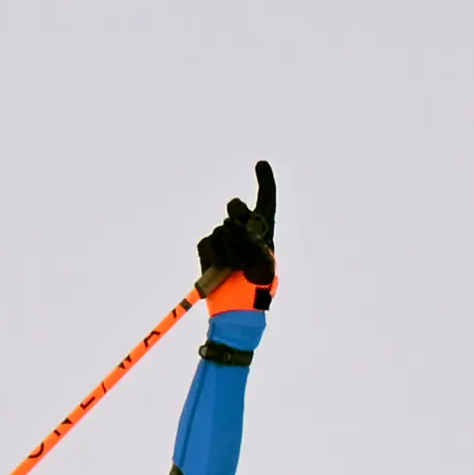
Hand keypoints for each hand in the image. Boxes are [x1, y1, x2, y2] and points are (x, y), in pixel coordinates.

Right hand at [195, 161, 277, 314]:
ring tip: (236, 269)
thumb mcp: (264, 264)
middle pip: (237, 209)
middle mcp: (243, 232)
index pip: (266, 201)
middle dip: (240, 225)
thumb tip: (229, 226)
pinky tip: (221, 271)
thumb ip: (251, 241)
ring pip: (222, 229)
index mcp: (264, 233)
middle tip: (246, 253)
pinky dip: (214, 257)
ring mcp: (223, 240)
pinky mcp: (208, 249)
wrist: (235, 311)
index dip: (265, 182)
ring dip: (230, 250)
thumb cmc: (256, 290)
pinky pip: (208, 243)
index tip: (261, 163)